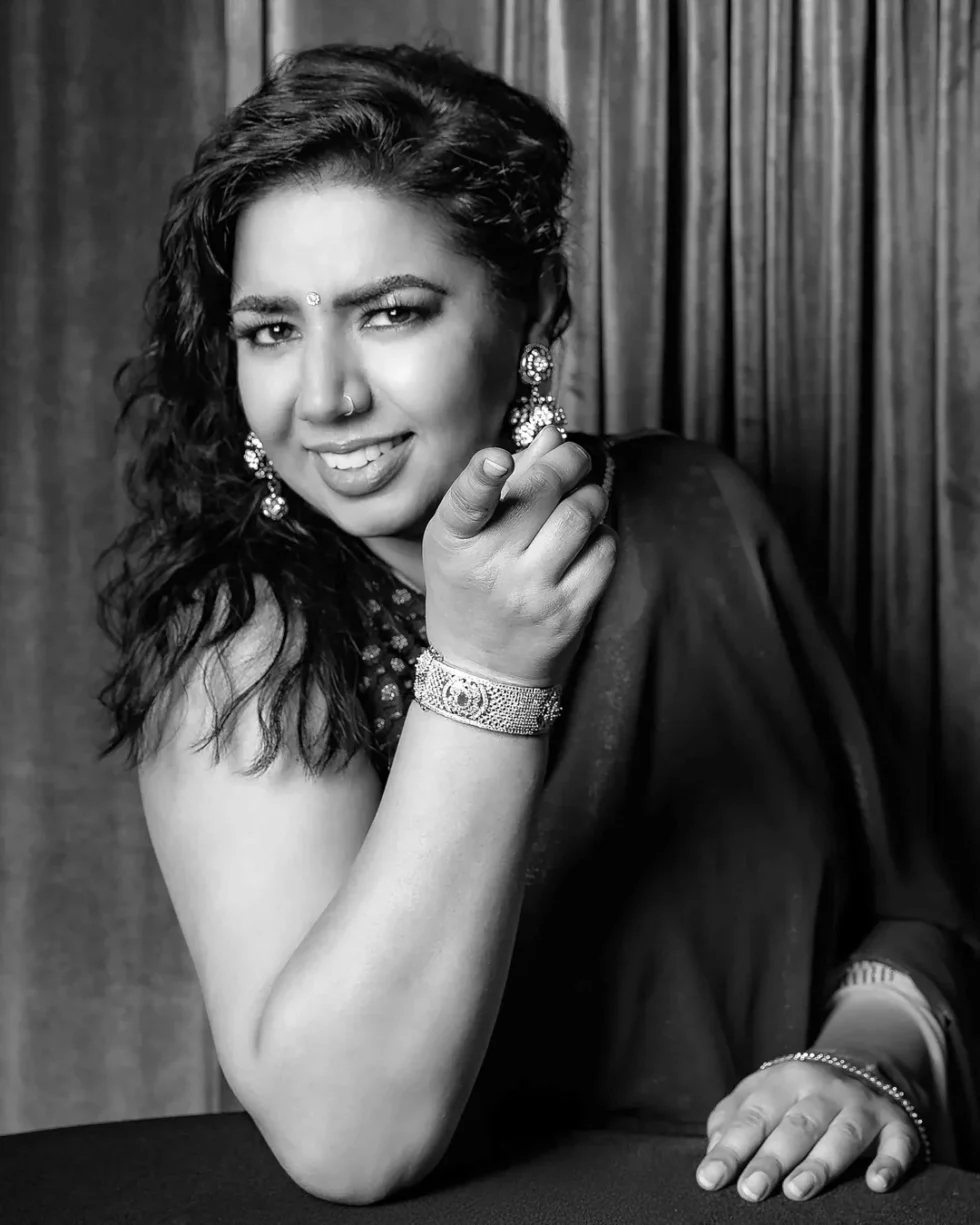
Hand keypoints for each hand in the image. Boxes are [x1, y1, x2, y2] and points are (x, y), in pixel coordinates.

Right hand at [422, 426, 616, 688]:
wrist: (482, 673)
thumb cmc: (468, 590)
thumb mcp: (463, 538)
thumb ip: (503, 483)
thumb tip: (551, 435)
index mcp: (455, 543)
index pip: (466, 504)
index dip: (482, 477)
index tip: (498, 459)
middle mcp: (492, 568)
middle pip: (544, 490)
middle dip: (569, 460)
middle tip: (574, 457)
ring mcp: (533, 592)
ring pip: (582, 514)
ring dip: (591, 495)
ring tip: (583, 498)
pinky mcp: (569, 612)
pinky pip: (604, 550)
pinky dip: (602, 533)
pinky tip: (587, 540)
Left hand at [697, 1060, 921, 1202]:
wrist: (862, 1064)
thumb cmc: (796, 1095)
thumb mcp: (760, 1094)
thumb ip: (733, 1120)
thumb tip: (714, 1154)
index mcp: (783, 1080)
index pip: (753, 1117)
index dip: (731, 1149)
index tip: (709, 1180)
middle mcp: (823, 1089)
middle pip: (795, 1126)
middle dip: (772, 1159)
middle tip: (750, 1191)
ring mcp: (862, 1106)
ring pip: (842, 1134)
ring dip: (821, 1163)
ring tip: (797, 1191)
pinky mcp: (897, 1124)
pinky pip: (898, 1143)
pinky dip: (890, 1163)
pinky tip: (877, 1184)